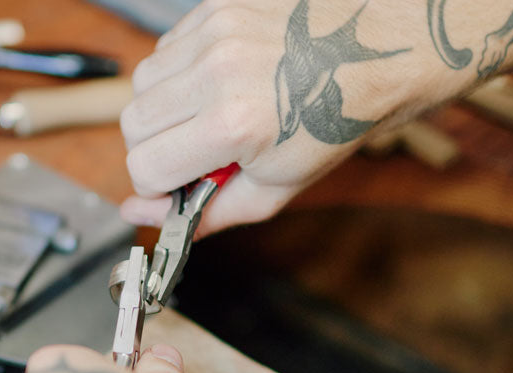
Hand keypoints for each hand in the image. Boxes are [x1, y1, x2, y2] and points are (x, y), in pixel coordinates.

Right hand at [119, 0, 512, 236]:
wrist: (381, 52)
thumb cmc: (332, 124)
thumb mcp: (275, 189)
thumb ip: (201, 210)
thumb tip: (136, 212)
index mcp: (233, 124)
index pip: (144, 166)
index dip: (157, 185)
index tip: (180, 183)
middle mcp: (216, 71)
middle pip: (131, 123)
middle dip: (155, 147)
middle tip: (195, 151)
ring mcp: (215, 31)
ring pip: (141, 84)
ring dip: (163, 109)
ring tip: (209, 113)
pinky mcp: (216, 5)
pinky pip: (165, 49)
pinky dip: (178, 73)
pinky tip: (217, 81)